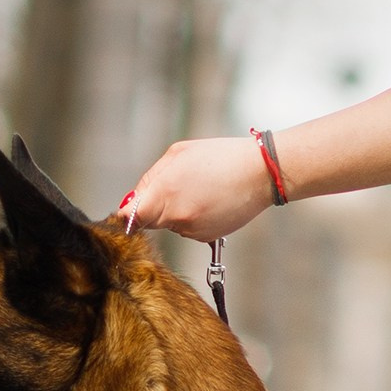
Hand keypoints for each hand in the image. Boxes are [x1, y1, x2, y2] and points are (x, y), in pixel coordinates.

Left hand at [123, 136, 273, 240]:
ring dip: (177, 211)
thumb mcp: (179, 153)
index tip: (129, 209)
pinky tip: (211, 201)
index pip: (131, 216)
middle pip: (150, 221)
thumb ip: (151, 178)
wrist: (261, 173)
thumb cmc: (221, 157)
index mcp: (165, 192)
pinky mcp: (207, 237)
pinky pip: (189, 229)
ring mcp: (192, 230)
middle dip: (155, 207)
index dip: (129, 213)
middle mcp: (176, 216)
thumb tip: (134, 200)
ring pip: (171, 225)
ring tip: (201, 189)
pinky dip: (194, 218)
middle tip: (177, 186)